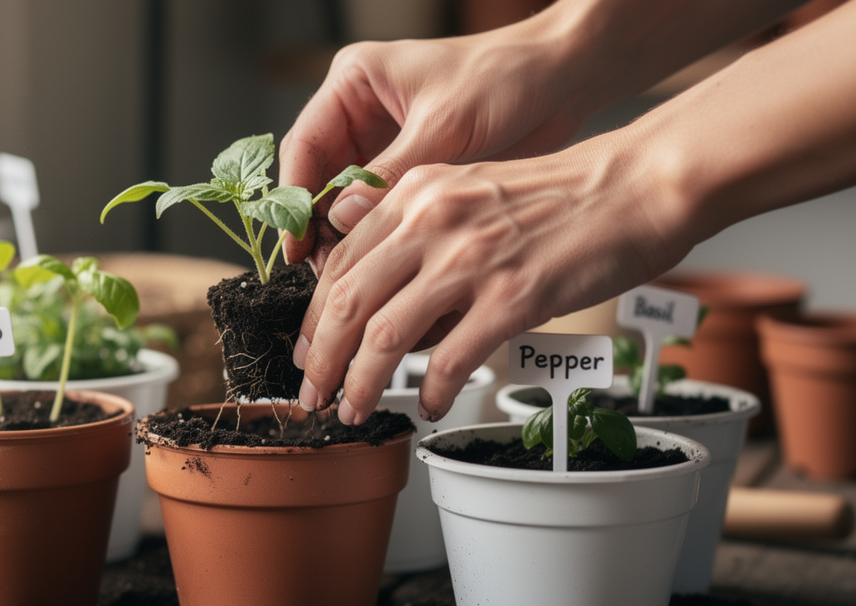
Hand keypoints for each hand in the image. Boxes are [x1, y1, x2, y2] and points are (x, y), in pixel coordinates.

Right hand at [279, 25, 582, 270]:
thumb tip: (342, 219)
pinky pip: (380, 209)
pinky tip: (380, 267)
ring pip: (346, 200)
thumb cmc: (505, 76)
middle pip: (318, 179)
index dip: (293, 198)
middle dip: (319, 227)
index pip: (304, 145)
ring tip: (349, 279)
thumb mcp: (444, 125)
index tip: (296, 243)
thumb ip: (391, 173)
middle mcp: (362, 113)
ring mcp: (385, 143)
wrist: (562, 77)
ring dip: (346, 239)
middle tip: (323, 273)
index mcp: (354, 83)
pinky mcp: (412, 169)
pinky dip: (378, 238)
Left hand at [293, 133, 692, 424]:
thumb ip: (413, 226)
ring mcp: (472, 260)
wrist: (636, 185)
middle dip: (320, 361)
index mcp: (417, 194)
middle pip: (347, 303)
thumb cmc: (559, 195)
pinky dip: (433, 391)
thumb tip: (371, 285)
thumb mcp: (468, 188)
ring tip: (356, 410)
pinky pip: (452, 359)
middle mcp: (433, 222)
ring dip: (362, 383)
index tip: (306, 352)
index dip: (312, 318)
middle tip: (313, 395)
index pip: (339, 264)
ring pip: (387, 336)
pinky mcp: (515, 297)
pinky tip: (429, 405)